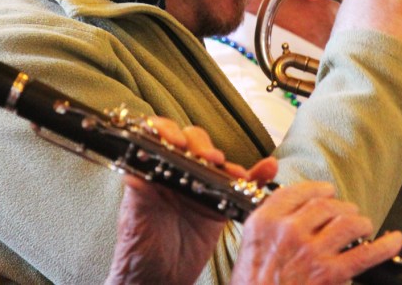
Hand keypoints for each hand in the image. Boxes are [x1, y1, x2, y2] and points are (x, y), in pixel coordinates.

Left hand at [104, 116, 276, 284]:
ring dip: (230, 162)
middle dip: (202, 146)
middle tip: (208, 159)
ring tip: (236, 171)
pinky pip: (240, 187)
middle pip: (194, 144)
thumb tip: (135, 169)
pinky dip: (256, 177)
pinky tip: (267, 169)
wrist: (159, 282)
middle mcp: (177, 175)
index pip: (161, 140)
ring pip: (219, 163)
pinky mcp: (219, 207)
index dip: (169, 132)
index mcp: (154, 173)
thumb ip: (137, 193)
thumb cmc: (139, 252)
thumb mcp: (135, 219)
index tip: (177, 143)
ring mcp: (200, 189)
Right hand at [231, 181, 401, 283]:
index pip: (298, 192)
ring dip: (361, 222)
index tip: (327, 192)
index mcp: (265, 221)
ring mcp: (310, 252)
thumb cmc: (252, 284)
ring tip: (364, 226)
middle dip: (341, 207)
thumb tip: (290, 202)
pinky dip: (384, 246)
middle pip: (326, 204)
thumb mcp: (248, 245)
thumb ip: (268, 220)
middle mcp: (288, 231)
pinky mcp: (329, 273)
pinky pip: (365, 253)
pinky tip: (394, 240)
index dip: (318, 189)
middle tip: (348, 214)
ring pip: (348, 222)